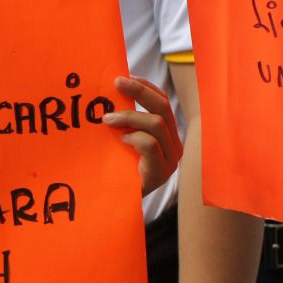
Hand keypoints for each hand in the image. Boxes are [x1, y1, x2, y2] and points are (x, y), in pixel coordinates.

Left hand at [103, 76, 183, 194]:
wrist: (117, 204)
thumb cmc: (119, 170)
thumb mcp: (122, 140)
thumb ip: (123, 122)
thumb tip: (107, 94)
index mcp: (168, 134)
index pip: (162, 101)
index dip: (145, 86)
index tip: (125, 77)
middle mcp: (174, 144)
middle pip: (163, 107)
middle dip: (139, 91)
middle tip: (116, 82)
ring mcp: (170, 159)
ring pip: (157, 124)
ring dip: (130, 116)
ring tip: (107, 119)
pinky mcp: (161, 172)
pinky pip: (151, 145)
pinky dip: (135, 137)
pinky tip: (121, 140)